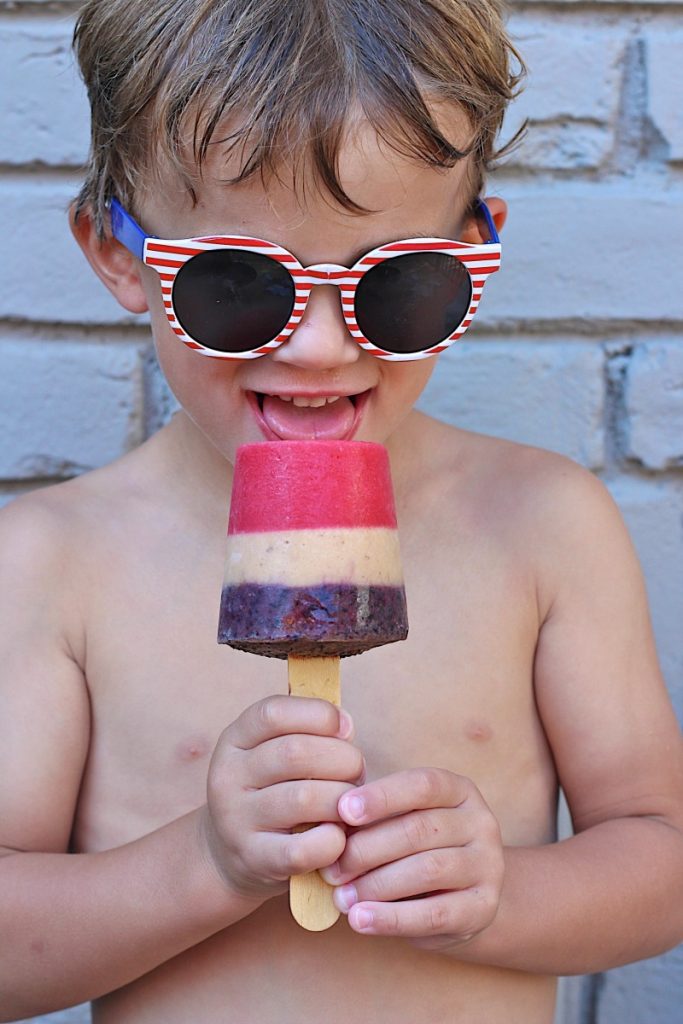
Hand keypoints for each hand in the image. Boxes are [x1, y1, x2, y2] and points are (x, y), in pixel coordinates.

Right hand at [199, 695, 363, 900]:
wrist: (228, 854)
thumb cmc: (271, 791)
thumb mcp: (274, 753)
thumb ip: (308, 732)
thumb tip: (345, 726)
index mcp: (235, 740)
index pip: (274, 713)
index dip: (318, 714)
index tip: (344, 729)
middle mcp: (228, 776)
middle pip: (295, 753)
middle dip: (343, 759)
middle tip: (357, 772)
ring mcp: (236, 820)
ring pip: (304, 799)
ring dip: (343, 799)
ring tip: (351, 804)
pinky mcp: (253, 859)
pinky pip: (302, 849)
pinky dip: (332, 841)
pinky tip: (338, 836)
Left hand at [320, 768, 503, 948]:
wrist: (464, 900)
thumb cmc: (419, 851)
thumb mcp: (404, 824)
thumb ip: (376, 821)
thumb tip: (328, 830)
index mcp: (460, 791)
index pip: (422, 784)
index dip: (381, 796)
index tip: (342, 810)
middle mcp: (481, 823)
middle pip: (419, 829)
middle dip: (367, 849)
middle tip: (331, 869)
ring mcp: (488, 866)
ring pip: (428, 870)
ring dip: (376, 885)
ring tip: (341, 897)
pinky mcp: (484, 909)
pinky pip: (435, 914)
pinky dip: (392, 918)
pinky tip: (360, 920)